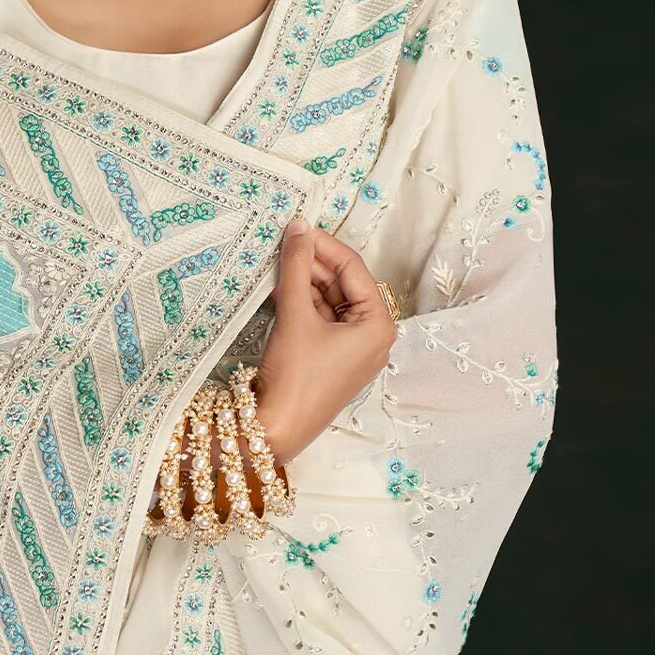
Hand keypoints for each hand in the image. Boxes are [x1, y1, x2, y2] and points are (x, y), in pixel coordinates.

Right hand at [254, 217, 398, 466]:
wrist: (276, 429)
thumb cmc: (296, 376)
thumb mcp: (296, 314)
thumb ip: (297, 266)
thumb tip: (299, 227)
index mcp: (378, 324)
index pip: (353, 268)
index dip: (323, 244)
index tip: (296, 225)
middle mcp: (373, 335)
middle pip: (342, 283)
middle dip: (312, 263)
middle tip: (282, 241)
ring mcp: (353, 348)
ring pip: (329, 299)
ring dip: (304, 281)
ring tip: (276, 262)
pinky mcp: (332, 358)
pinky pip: (321, 318)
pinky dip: (301, 302)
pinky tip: (278, 288)